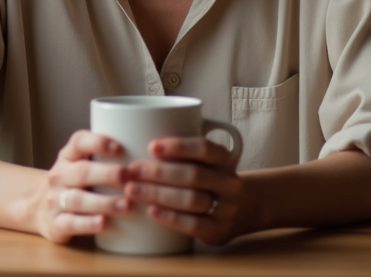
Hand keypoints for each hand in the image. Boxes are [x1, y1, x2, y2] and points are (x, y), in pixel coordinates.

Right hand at [34, 130, 130, 243]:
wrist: (39, 208)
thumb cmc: (73, 184)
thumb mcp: (81, 164)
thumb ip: (104, 157)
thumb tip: (148, 152)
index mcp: (67, 156)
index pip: (78, 142)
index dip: (98, 142)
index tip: (119, 147)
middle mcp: (58, 175)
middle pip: (82, 172)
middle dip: (108, 174)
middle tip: (130, 177)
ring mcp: (54, 200)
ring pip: (77, 199)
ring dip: (103, 202)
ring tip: (126, 205)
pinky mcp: (54, 224)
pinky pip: (70, 223)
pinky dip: (87, 224)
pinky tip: (103, 223)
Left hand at [123, 136, 244, 245]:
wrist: (238, 209)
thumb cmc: (207, 179)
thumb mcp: (202, 161)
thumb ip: (179, 153)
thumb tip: (135, 140)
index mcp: (223, 158)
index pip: (204, 148)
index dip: (178, 146)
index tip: (151, 147)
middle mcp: (228, 182)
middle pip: (193, 175)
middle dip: (159, 173)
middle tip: (132, 171)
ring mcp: (226, 207)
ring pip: (192, 200)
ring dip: (159, 194)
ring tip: (133, 190)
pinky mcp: (219, 230)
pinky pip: (194, 224)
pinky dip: (170, 218)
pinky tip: (151, 211)